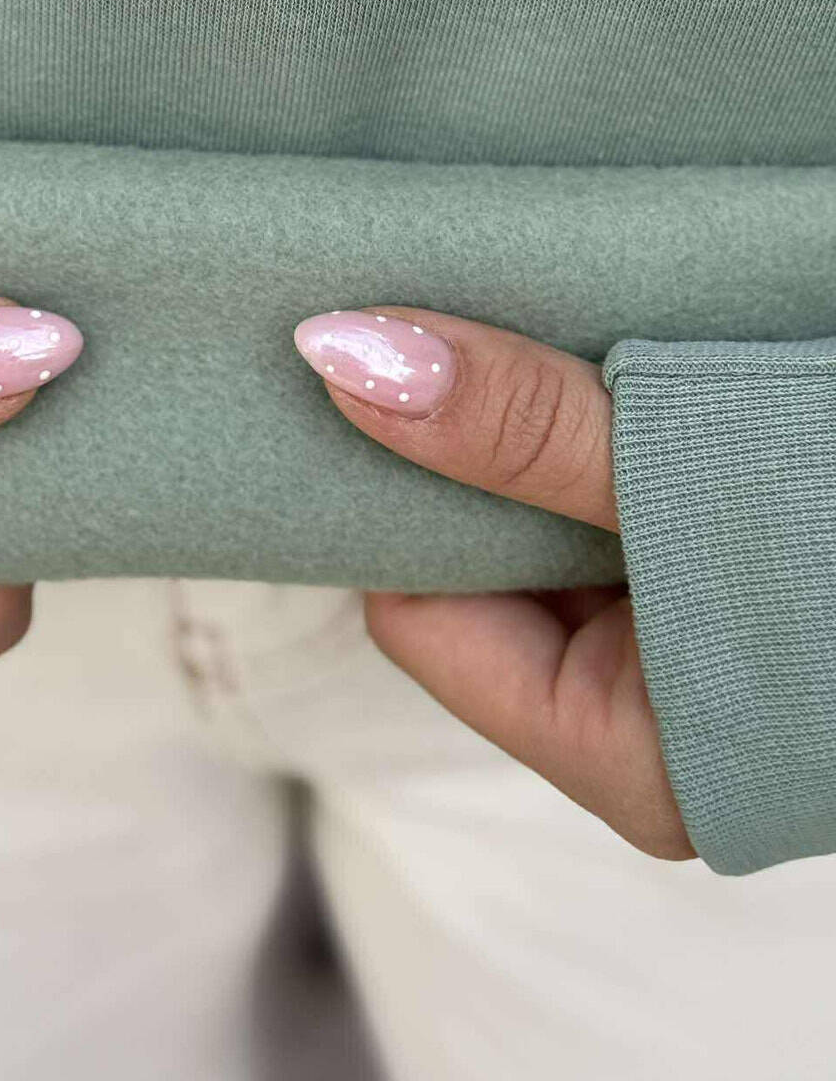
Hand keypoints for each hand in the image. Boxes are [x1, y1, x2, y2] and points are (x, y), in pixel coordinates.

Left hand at [294, 305, 692, 859]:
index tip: (371, 367)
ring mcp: (693, 669)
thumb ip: (532, 433)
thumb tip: (350, 358)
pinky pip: (621, 521)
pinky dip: (606, 445)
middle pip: (481, 576)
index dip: (399, 494)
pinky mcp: (730, 606)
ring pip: (551, 539)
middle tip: (427, 319)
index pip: (421, 616)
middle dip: (463, 457)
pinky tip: (608, 362)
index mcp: (628, 761)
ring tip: (525, 329)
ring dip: (542, 441)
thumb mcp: (698, 486)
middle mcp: (650, 731)